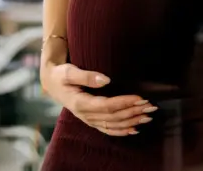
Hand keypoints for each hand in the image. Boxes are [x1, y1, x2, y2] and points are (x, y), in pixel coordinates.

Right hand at [41, 62, 156, 135]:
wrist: (52, 83)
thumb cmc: (61, 74)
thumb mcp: (69, 71)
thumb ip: (86, 75)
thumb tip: (106, 79)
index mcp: (80, 103)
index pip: (107, 105)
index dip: (124, 103)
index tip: (140, 97)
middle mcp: (85, 115)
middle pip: (113, 117)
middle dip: (133, 112)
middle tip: (150, 106)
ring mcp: (88, 119)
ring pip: (113, 125)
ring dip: (132, 122)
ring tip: (148, 116)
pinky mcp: (91, 120)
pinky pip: (108, 129)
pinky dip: (122, 131)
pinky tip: (134, 129)